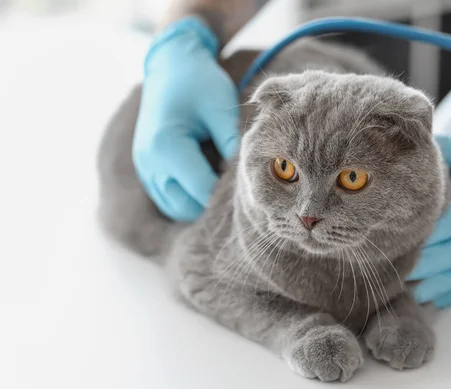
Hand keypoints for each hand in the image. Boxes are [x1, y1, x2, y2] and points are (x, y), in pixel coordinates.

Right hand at [134, 18, 238, 220]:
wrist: (170, 64)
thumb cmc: (199, 82)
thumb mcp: (221, 109)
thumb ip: (233, 145)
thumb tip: (250, 178)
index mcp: (166, 147)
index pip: (203, 190)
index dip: (230, 193)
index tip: (252, 184)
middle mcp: (149, 163)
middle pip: (189, 207)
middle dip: (215, 201)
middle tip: (240, 186)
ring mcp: (144, 169)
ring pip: (178, 208)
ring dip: (200, 202)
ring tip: (223, 181)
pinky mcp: (146, 170)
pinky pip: (169, 199)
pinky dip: (188, 196)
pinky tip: (208, 179)